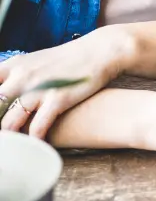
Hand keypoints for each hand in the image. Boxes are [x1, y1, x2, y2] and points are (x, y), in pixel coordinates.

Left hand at [0, 26, 132, 136]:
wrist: (100, 50)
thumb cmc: (66, 60)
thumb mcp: (33, 62)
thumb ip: (12, 78)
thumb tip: (2, 98)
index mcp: (13, 66)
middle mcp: (22, 76)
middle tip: (4, 139)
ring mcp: (39, 88)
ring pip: (9, 123)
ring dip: (9, 139)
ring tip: (12, 149)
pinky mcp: (58, 98)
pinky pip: (37, 127)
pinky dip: (34, 140)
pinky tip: (36, 146)